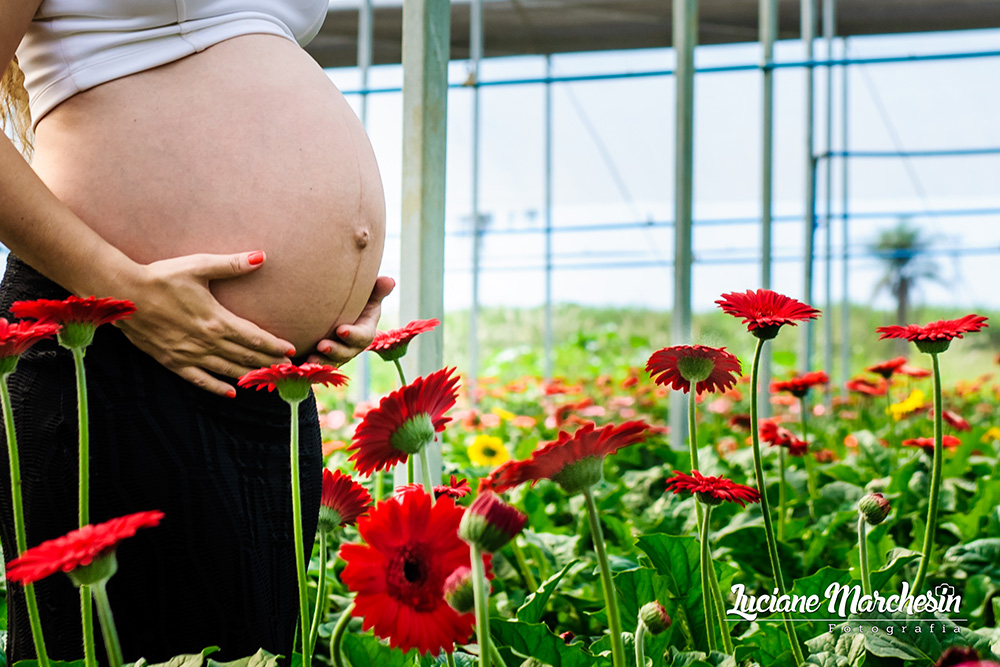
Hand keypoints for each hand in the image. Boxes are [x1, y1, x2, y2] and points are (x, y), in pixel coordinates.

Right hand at [114, 251, 294, 395]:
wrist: (123, 293)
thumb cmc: (162, 276)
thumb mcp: (199, 266)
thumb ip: (232, 264)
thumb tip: (262, 256)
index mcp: (216, 320)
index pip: (254, 337)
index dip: (274, 345)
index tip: (291, 350)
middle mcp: (206, 341)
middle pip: (245, 356)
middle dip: (268, 362)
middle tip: (287, 369)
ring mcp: (189, 354)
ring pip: (227, 369)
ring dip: (249, 375)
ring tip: (267, 379)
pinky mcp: (172, 361)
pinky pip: (199, 379)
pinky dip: (217, 387)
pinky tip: (231, 392)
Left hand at [307, 276, 394, 365]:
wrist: (331, 317)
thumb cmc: (353, 304)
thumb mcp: (367, 297)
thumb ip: (377, 290)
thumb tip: (389, 280)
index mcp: (364, 332)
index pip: (363, 336)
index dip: (353, 335)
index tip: (341, 330)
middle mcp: (351, 347)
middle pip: (346, 353)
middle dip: (335, 351)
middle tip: (322, 346)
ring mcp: (336, 357)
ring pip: (330, 364)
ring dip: (321, 362)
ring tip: (310, 359)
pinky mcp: (321, 362)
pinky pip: (316, 369)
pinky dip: (308, 368)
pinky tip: (298, 364)